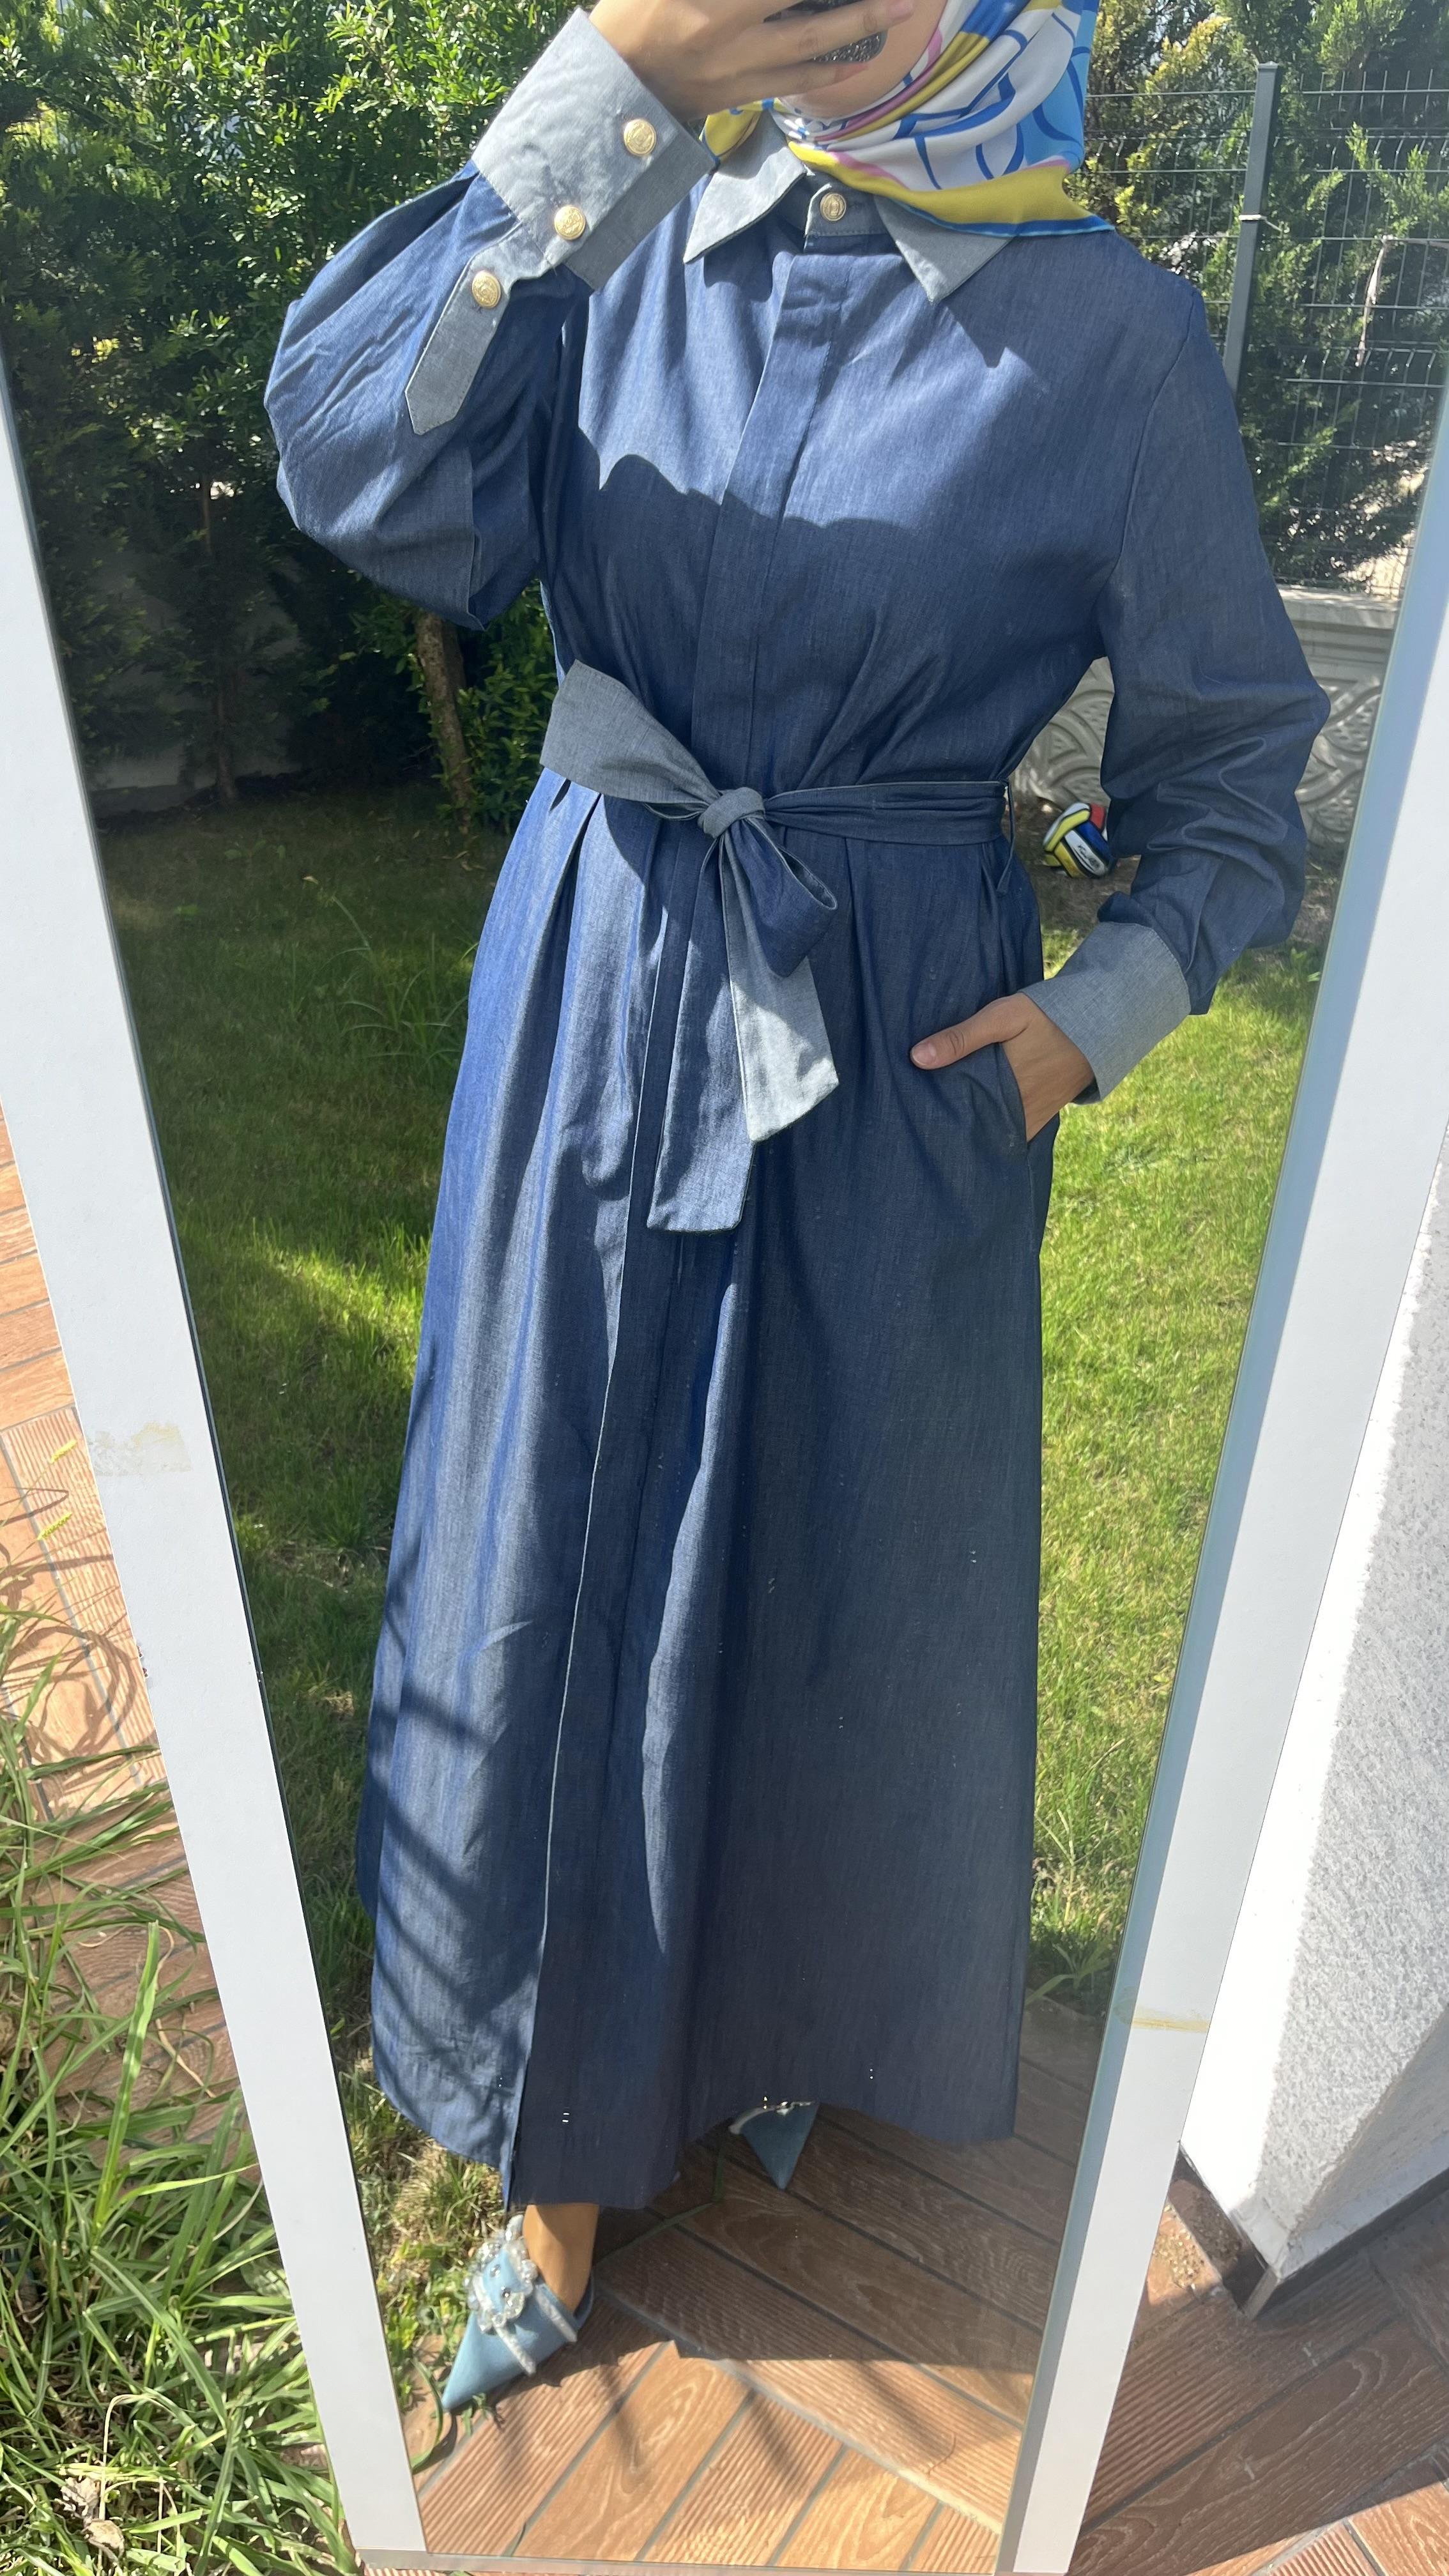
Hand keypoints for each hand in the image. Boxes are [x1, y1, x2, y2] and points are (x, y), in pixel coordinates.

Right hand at [589, 0, 916, 120]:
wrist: (614, 83)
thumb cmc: (635, 12)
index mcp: (712, 4)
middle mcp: (729, 38)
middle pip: (809, 20)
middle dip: (859, 6)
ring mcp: (736, 72)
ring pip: (809, 54)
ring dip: (857, 32)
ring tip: (897, 13)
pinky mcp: (737, 95)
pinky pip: (791, 84)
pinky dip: (826, 69)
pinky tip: (855, 57)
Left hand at [910, 994, 1091, 1140]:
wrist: (1099, 1024)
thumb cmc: (1047, 1016)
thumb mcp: (1003, 1016)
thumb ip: (962, 1037)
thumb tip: (917, 1057)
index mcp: (1002, 1087)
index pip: (959, 1113)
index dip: (936, 1119)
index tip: (914, 1119)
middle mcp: (1017, 1110)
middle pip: (974, 1128)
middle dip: (951, 1129)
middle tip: (922, 1128)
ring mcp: (1032, 1117)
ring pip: (993, 1134)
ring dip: (973, 1132)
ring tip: (942, 1130)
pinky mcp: (1043, 1116)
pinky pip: (1014, 1134)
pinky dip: (995, 1133)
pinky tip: (976, 1129)